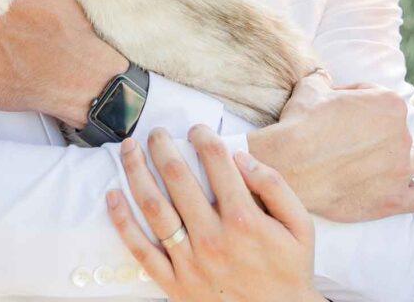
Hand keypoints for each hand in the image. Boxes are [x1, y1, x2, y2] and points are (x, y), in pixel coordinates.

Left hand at [107, 125, 325, 301]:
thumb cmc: (290, 269)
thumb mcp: (300, 225)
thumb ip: (274, 186)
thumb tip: (241, 157)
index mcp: (244, 219)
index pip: (216, 163)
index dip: (203, 138)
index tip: (197, 129)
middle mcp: (213, 237)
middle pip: (177, 178)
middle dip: (163, 147)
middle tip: (156, 132)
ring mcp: (190, 262)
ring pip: (154, 208)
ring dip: (137, 172)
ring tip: (128, 149)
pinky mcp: (174, 284)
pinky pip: (141, 250)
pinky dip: (122, 222)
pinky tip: (113, 197)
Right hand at [248, 72, 413, 221]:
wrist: (288, 164)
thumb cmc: (300, 124)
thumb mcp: (311, 88)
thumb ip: (324, 79)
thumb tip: (324, 77)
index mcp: (389, 104)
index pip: (380, 99)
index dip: (358, 104)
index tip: (341, 114)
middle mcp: (401, 136)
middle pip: (400, 131)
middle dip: (382, 133)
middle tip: (356, 141)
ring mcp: (399, 170)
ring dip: (409, 161)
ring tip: (384, 165)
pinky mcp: (392, 200)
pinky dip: (411, 195)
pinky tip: (392, 192)